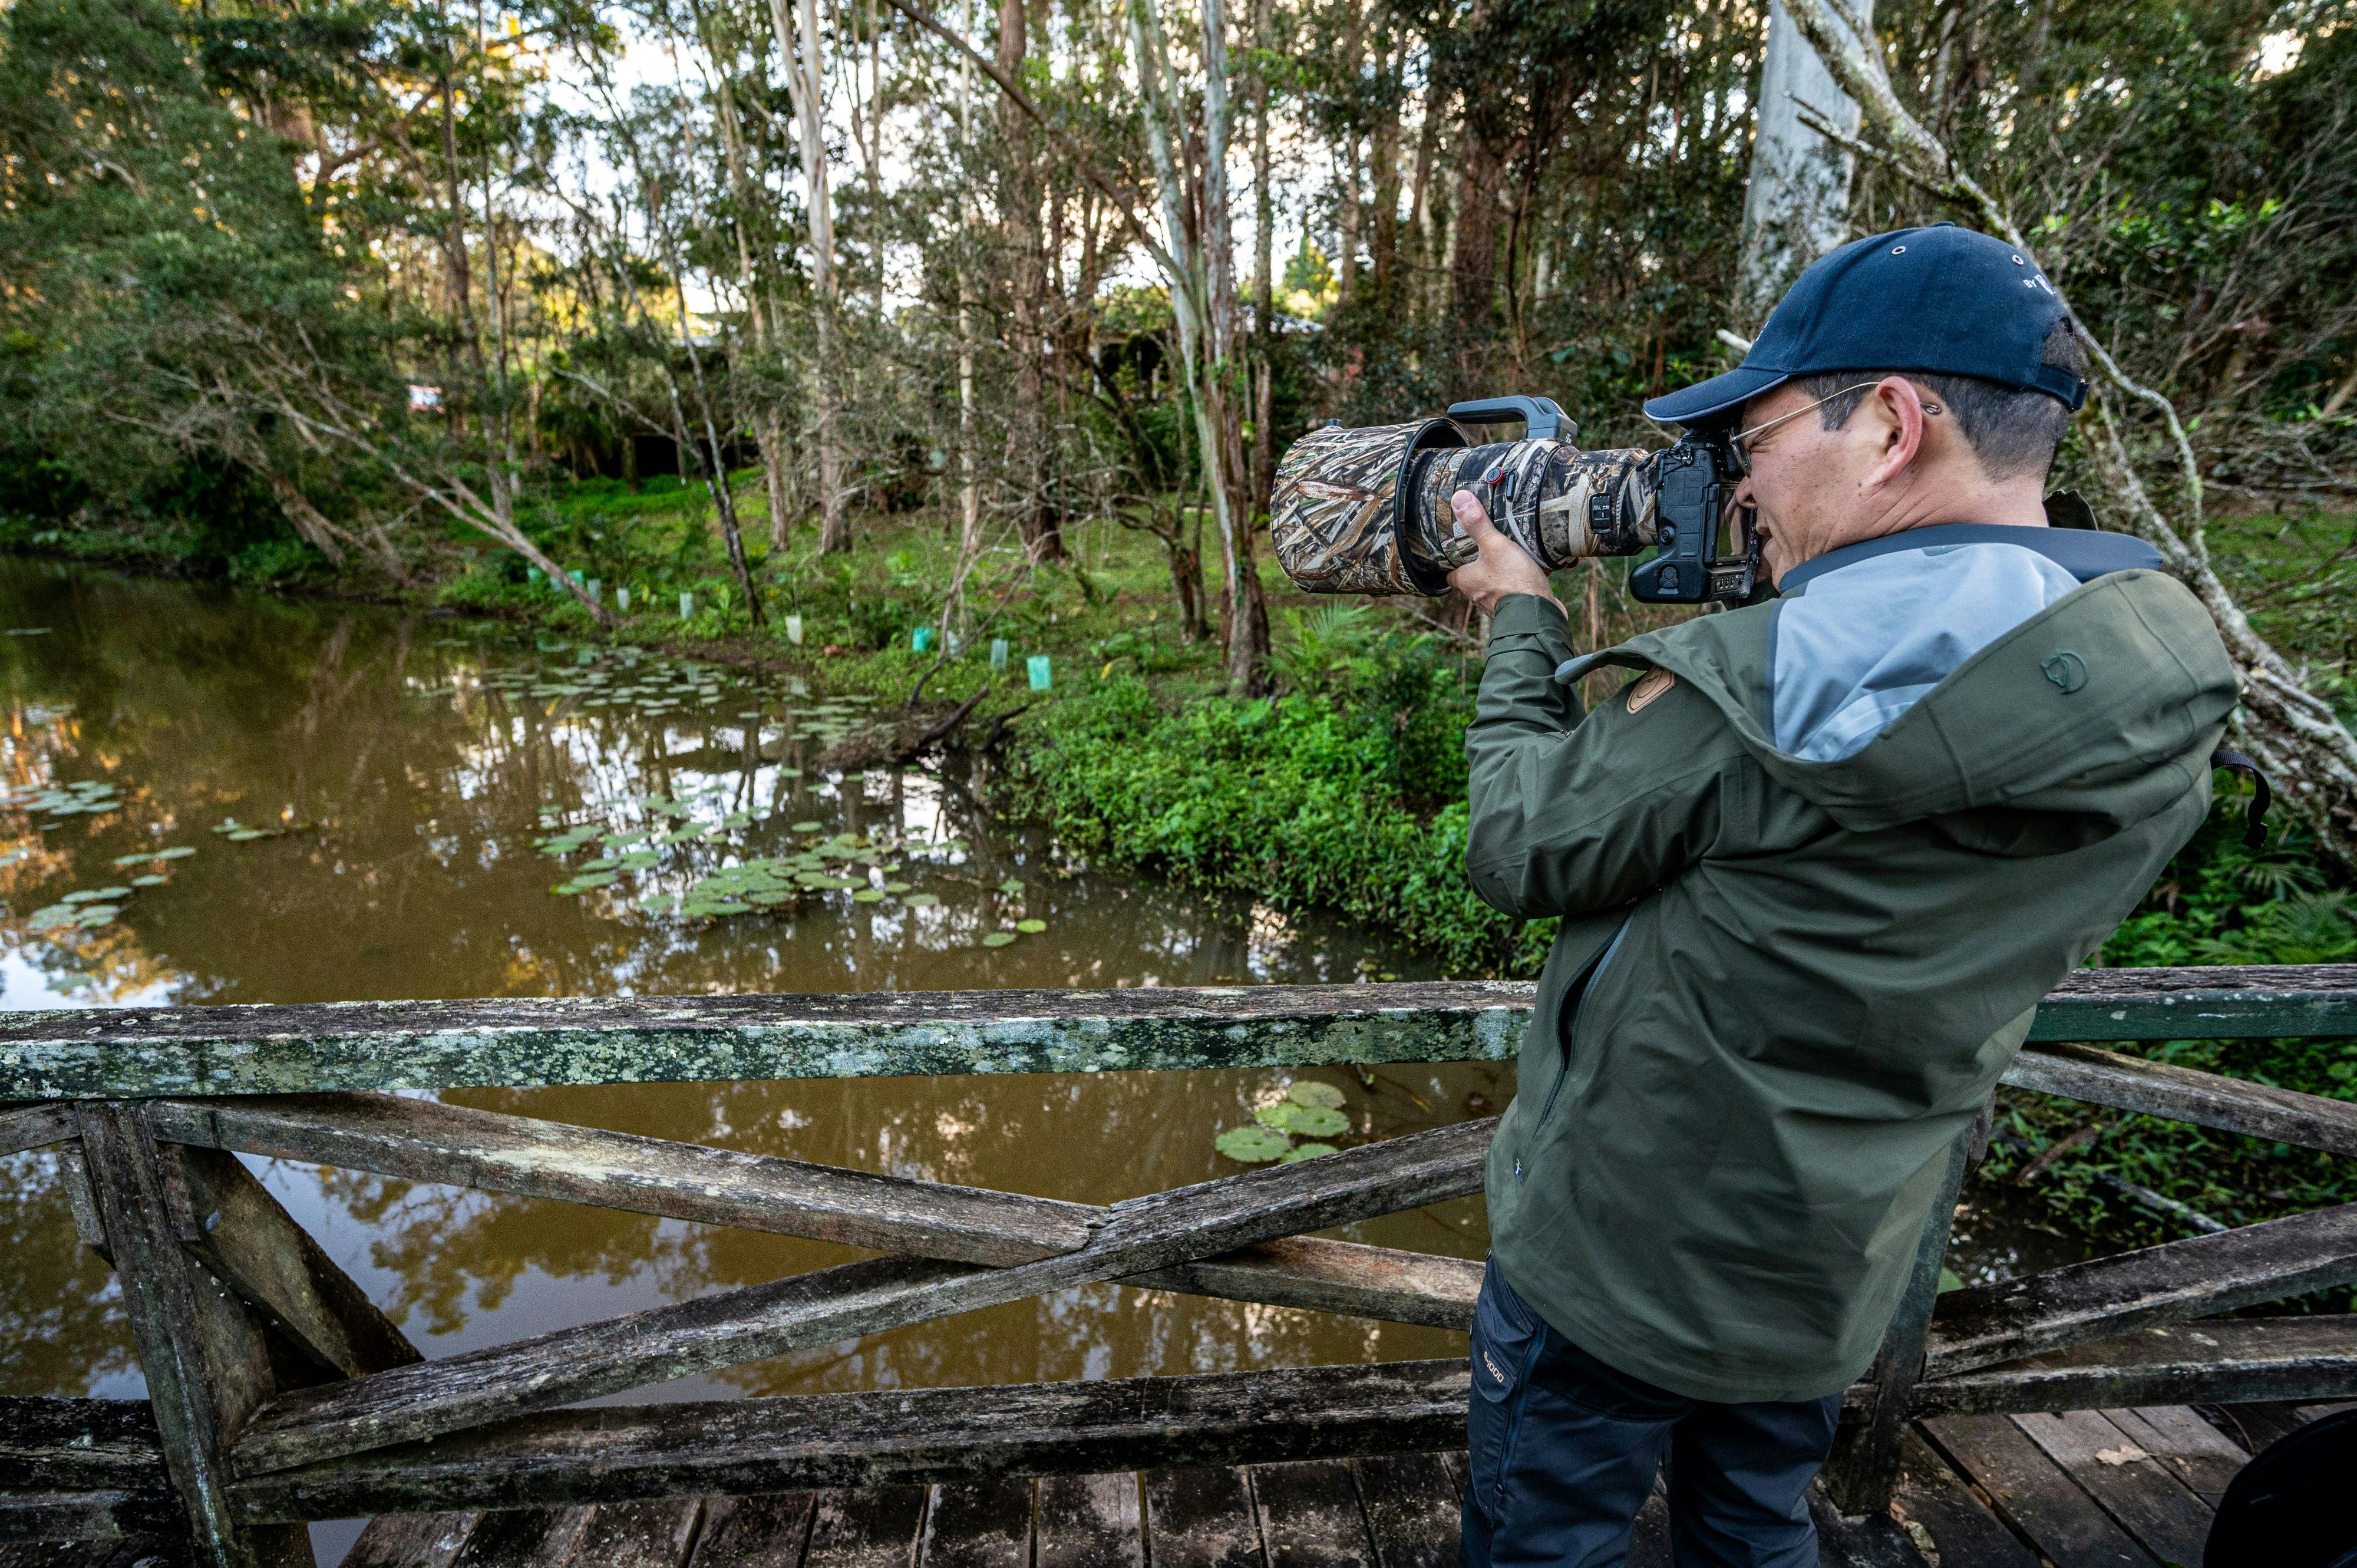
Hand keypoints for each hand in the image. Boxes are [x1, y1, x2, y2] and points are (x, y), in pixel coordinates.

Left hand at [1445, 489, 1561, 616]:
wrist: (1538, 615)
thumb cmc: (1513, 583)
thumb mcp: (1495, 546)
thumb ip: (1478, 524)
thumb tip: (1459, 499)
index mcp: (1467, 581)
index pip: (1451, 574)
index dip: (1454, 563)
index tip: (1459, 552)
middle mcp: (1478, 595)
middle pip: (1473, 578)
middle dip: (1480, 566)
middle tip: (1488, 549)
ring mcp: (1497, 603)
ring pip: (1494, 586)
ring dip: (1501, 575)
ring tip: (1512, 558)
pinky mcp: (1517, 607)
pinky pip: (1515, 592)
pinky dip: (1520, 583)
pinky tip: (1532, 572)